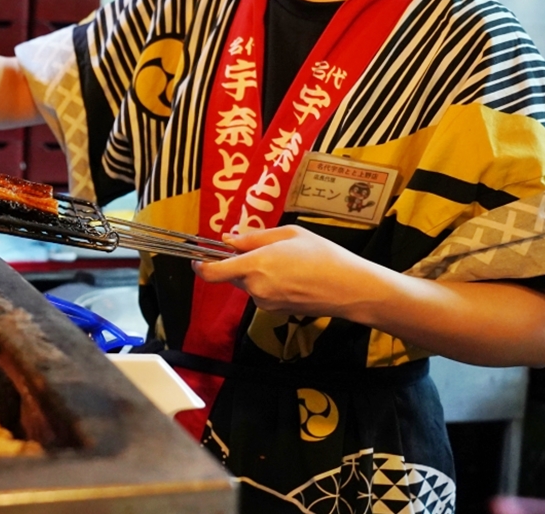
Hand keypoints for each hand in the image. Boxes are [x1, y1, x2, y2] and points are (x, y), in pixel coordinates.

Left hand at [193, 225, 384, 318]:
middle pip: (231, 275)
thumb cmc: (323, 255)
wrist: (350, 288)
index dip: (198, 265)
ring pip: (248, 283)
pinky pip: (262, 293)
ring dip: (256, 272)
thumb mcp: (288, 234)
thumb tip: (227, 240)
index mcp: (255, 266)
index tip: (194, 256)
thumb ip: (253, 237)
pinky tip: (292, 275)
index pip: (212, 272)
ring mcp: (266, 302)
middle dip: (237, 262)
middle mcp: (256, 288)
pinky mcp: (276, 311)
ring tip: (286, 260)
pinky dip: (268, 282)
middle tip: (260, 248)